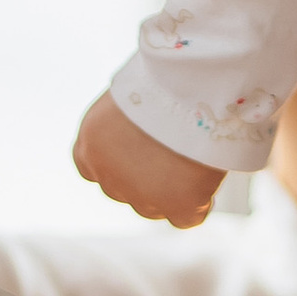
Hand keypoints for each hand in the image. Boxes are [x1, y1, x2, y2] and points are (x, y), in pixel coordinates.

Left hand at [73, 93, 225, 227]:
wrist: (190, 85)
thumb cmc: (162, 77)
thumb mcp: (130, 97)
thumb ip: (127, 124)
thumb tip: (145, 136)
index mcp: (90, 144)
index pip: (92, 169)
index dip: (117, 164)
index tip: (139, 151)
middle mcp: (108, 177)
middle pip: (125, 192)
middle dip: (145, 180)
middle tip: (173, 153)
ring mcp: (142, 197)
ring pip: (154, 208)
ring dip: (170, 192)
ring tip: (193, 159)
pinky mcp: (178, 206)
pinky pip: (186, 218)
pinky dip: (198, 204)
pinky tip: (206, 180)